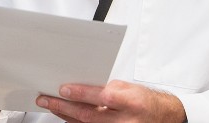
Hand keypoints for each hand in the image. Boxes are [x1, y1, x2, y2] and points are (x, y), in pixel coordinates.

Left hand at [35, 80, 184, 122]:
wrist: (162, 118)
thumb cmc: (144, 101)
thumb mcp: (128, 89)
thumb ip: (106, 89)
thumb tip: (80, 89)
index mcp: (131, 102)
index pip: (102, 97)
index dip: (81, 93)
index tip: (63, 89)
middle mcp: (125, 122)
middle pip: (89, 116)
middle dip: (64, 106)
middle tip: (46, 99)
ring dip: (65, 115)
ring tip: (51, 105)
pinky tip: (65, 117)